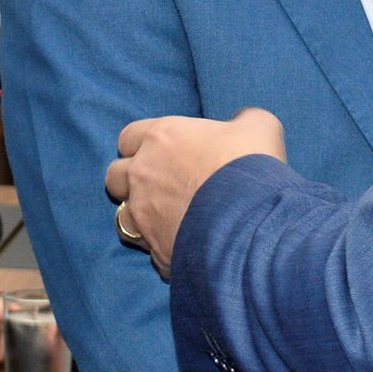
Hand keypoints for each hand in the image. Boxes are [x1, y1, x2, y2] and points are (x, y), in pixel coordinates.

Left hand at [106, 109, 285, 275]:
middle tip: (161, 185)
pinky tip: (184, 245)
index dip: (143, 145)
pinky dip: (162, 247)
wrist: (254, 222)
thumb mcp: (258, 127)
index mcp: (160, 139)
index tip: (164, 153)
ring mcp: (144, 216)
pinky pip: (149, 250)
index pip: (128, 137)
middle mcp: (142, 175)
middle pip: (114, 176)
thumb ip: (243, 120)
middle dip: (130, 181)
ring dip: (140, 217)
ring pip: (122, 217)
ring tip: (168, 219)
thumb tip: (244, 123)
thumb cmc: (251, 166)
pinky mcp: (155, 250)